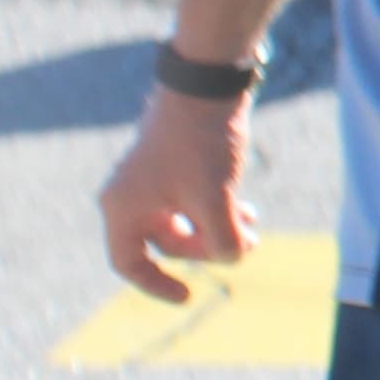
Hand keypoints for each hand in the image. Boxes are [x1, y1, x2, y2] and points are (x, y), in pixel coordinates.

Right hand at [98, 86, 251, 299]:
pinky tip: (249, 212)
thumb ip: (224, 241)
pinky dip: (219, 210)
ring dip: (220, 229)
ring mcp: (154, 180)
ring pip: (186, 222)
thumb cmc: (201, 144)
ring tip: (255, 227)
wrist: (208, 84)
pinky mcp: (176, 166)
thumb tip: (233, 259)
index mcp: (124, 207)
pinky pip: (194, 202)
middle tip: (247, 243)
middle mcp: (132, 195)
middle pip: (168, 244)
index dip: (156, 284)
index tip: (190, 296)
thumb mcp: (216, 201)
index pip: (129, 263)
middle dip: (209, 248)